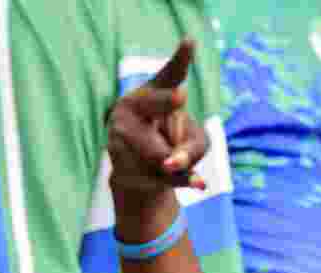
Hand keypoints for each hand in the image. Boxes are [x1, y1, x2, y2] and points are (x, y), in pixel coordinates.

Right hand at [106, 39, 208, 240]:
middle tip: (182, 95)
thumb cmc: (174, 145)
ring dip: (177, 163)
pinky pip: (158, 174)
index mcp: (152, 94)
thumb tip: (173, 164)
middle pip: (151, 104)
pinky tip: (200, 183)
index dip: (180, 60)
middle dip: (165, 102)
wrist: (139, 174)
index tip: (191, 42)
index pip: (169, 74)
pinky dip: (181, 180)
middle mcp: (131, 108)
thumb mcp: (196, 142)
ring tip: (177, 164)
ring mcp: (121, 135)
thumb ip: (193, 147)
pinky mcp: (121, 163)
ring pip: (159, 151)